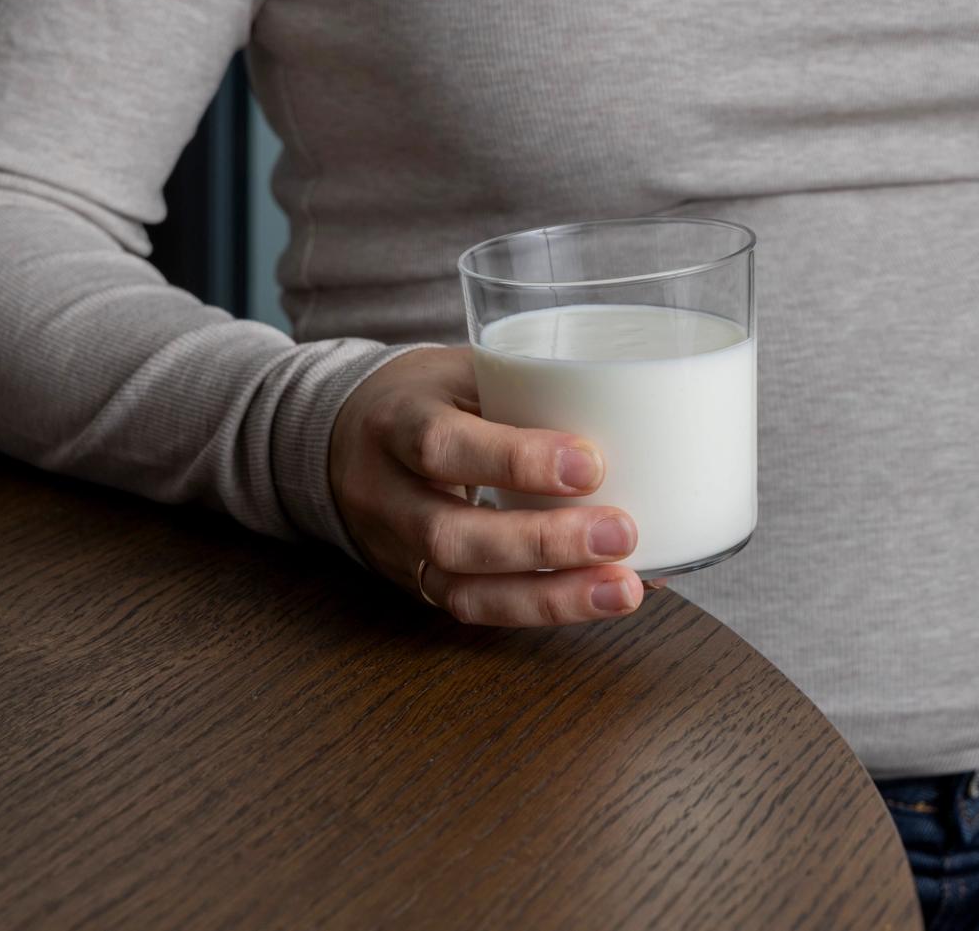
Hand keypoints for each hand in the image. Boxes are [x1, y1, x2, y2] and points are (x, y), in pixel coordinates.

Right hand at [329, 346, 645, 625]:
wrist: (338, 438)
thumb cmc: (427, 395)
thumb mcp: (461, 370)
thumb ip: (528, 391)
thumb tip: (640, 425)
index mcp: (395, 422)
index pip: (442, 445)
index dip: (515, 460)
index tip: (590, 464)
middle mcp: (385, 494)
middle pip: (451, 535)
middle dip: (542, 543)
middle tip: (622, 534)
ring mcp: (396, 549)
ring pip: (462, 590)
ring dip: (551, 597)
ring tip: (623, 589)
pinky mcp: (416, 584)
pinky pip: (473, 608)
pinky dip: (539, 608)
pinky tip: (596, 599)